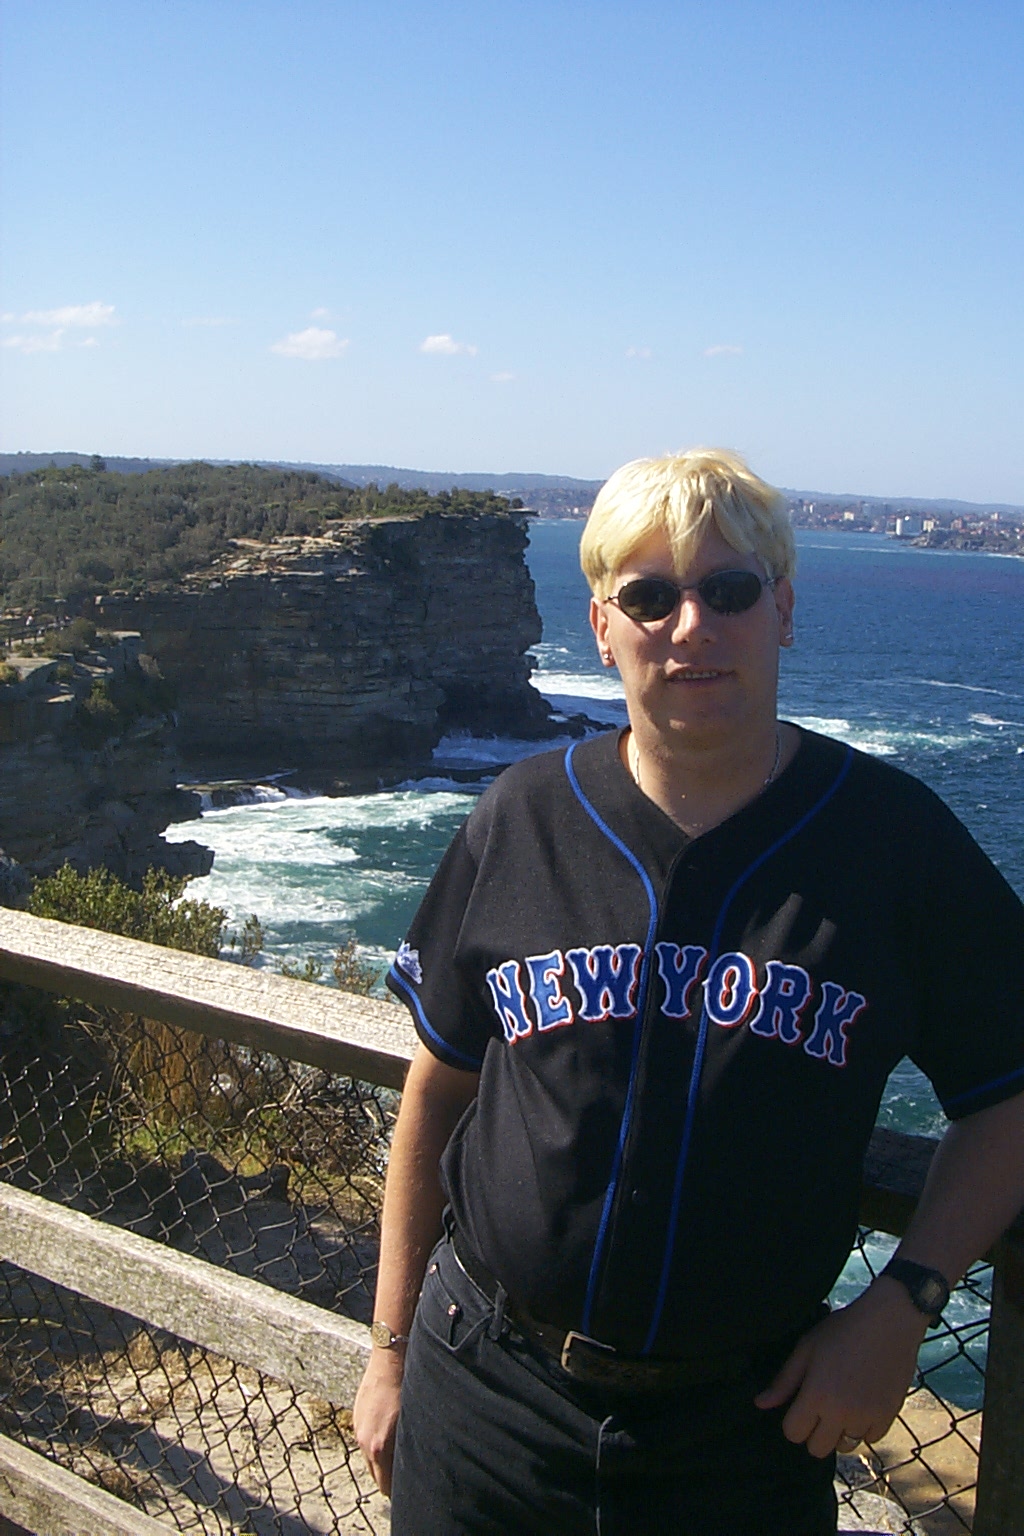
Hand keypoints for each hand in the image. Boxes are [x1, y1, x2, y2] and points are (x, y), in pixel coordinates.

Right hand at [353, 1348, 404, 1496]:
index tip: (408, 1488)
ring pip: (369, 1458)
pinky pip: (364, 1440)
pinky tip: (388, 1432)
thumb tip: (413, 1464)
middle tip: (404, 1474)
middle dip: (389, 1478)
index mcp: (380, 1447)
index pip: (385, 1485)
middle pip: (375, 1476)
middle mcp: (365, 1441)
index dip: (396, 1490)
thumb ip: (408, 1447)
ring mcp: (359, 1428)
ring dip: (381, 1460)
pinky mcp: (356, 1417)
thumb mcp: (412, 1422)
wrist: (390, 1361)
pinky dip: (374, 1443)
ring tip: (397, 1452)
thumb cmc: (408, 1389)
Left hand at [754, 1279, 927, 1458]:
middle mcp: (841, 1413)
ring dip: (840, 1432)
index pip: (793, 1433)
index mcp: (816, 1395)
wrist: (889, 1323)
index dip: (793, 1422)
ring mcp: (866, 1418)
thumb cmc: (843, 1330)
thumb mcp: (807, 1348)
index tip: (800, 1406)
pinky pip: (870, 1439)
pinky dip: (865, 1428)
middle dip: (814, 1432)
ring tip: (843, 1406)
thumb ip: (784, 1381)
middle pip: (817, 1449)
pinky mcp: (888, 1418)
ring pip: (845, 1446)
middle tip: (821, 1409)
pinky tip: (864, 1404)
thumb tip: (760, 1404)